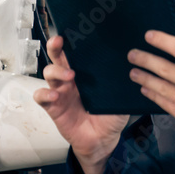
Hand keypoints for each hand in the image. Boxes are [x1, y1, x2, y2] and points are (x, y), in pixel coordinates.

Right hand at [34, 35, 127, 173]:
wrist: (103, 140)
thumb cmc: (110, 116)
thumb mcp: (120, 97)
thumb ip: (122, 83)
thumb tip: (133, 66)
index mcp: (86, 73)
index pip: (76, 53)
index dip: (72, 42)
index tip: (73, 33)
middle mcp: (71, 79)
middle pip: (57, 57)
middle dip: (55, 47)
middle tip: (59, 42)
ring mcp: (61, 92)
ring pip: (48, 73)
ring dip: (55, 71)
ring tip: (69, 76)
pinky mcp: (53, 107)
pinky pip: (41, 96)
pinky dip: (44, 93)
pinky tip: (55, 95)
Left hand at [128, 29, 174, 142]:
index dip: (162, 41)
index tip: (149, 36)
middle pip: (165, 68)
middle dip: (145, 59)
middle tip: (133, 54)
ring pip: (161, 87)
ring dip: (144, 77)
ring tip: (133, 71)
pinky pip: (164, 103)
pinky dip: (152, 94)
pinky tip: (144, 88)